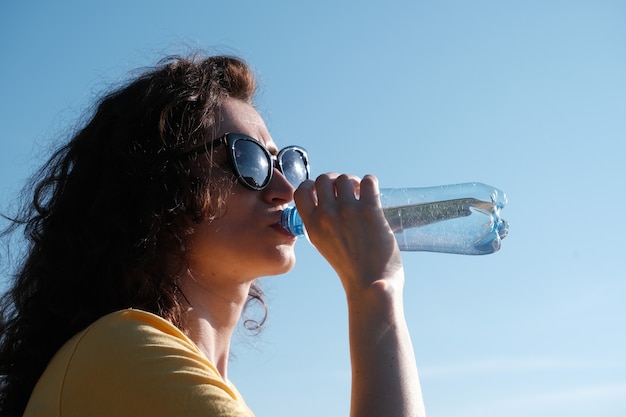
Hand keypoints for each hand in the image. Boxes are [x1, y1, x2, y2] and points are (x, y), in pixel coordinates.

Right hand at [293, 173, 402, 295]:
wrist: (369, 285)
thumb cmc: (350, 268)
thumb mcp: (323, 245)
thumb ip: (320, 225)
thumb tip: (324, 203)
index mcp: (312, 226)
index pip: (300, 192)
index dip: (311, 185)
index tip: (323, 190)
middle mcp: (327, 216)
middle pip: (324, 178)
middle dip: (335, 180)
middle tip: (346, 193)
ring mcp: (348, 211)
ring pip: (345, 178)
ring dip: (353, 182)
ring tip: (361, 195)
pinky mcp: (370, 211)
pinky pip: (368, 181)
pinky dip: (370, 183)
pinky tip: (373, 195)